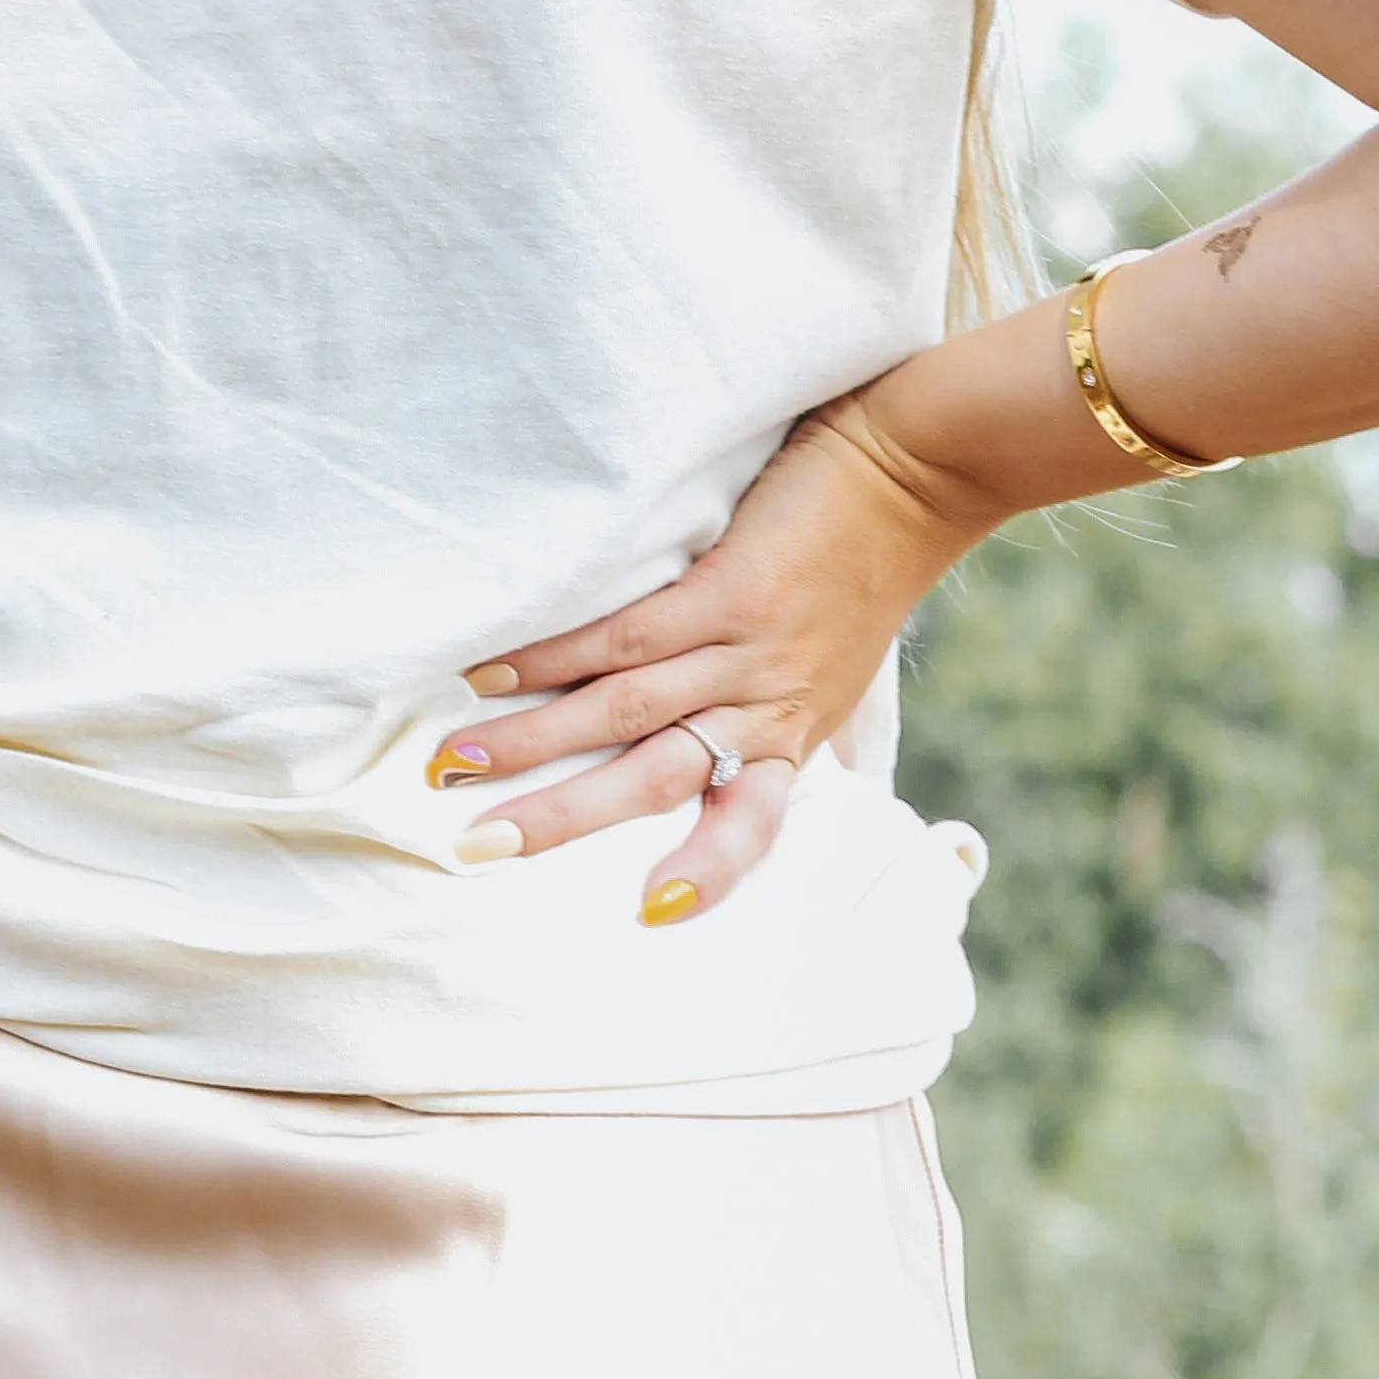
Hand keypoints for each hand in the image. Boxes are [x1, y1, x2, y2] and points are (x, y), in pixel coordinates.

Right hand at [427, 396, 980, 925]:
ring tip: (456, 763)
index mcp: (793, 731)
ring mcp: (745, 649)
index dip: (704, 871)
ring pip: (624, 713)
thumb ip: (819, 722)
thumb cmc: (875, 563)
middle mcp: (765, 703)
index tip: (649, 913)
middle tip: (479, 846)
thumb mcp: (852, 667)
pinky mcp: (728, 588)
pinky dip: (555, 657)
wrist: (922, 466)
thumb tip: (827, 768)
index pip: (747, 822)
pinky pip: (625, 635)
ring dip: (533, 740)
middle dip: (561, 818)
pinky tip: (495, 671)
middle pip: (652, 780)